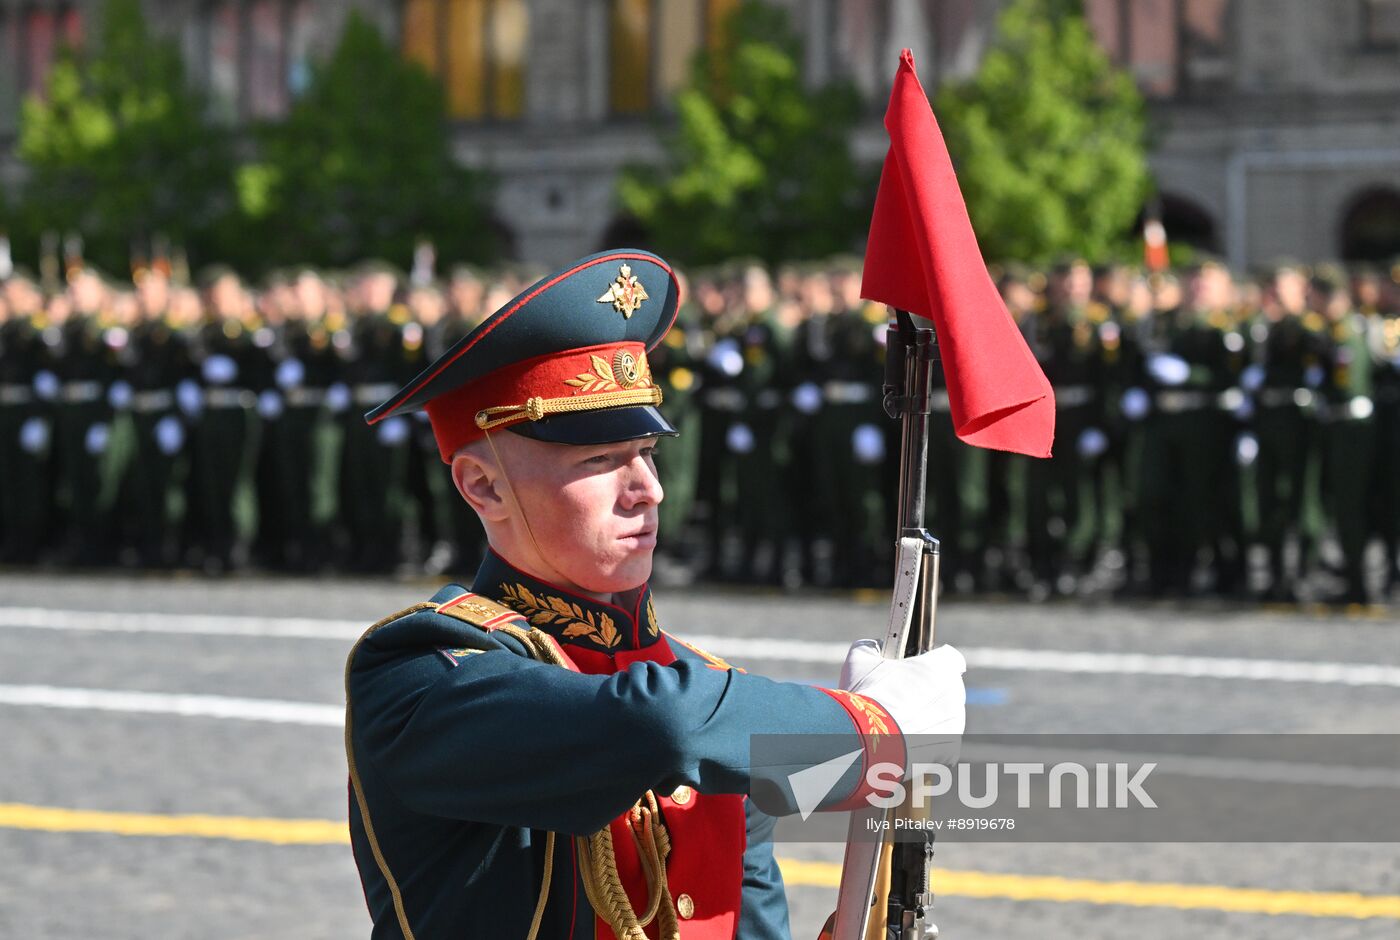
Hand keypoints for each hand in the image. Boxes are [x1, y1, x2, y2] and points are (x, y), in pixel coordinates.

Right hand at [839, 639, 966, 737]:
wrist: (868, 743)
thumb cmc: (867, 696)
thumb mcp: (861, 658)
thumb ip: (874, 646)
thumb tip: (879, 646)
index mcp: (941, 667)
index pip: (949, 657)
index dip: (934, 662)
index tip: (919, 668)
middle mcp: (955, 695)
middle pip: (948, 688)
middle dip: (930, 691)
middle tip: (903, 696)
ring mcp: (955, 724)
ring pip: (946, 716)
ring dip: (930, 717)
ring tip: (900, 722)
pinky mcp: (949, 750)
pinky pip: (943, 741)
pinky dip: (928, 740)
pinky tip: (907, 740)